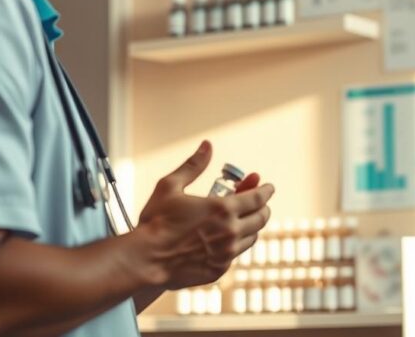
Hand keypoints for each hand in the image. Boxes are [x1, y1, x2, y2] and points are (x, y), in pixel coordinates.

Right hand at [136, 141, 273, 289]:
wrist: (145, 259)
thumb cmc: (156, 222)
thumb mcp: (170, 186)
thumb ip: (193, 166)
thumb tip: (207, 145)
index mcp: (223, 208)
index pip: (258, 198)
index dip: (266, 191)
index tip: (269, 187)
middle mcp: (231, 231)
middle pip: (261, 218)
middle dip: (263, 208)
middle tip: (260, 203)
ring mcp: (226, 253)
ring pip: (252, 237)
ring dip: (252, 226)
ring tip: (244, 220)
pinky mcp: (219, 270)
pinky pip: (236, 254)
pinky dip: (236, 244)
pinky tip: (226, 239)